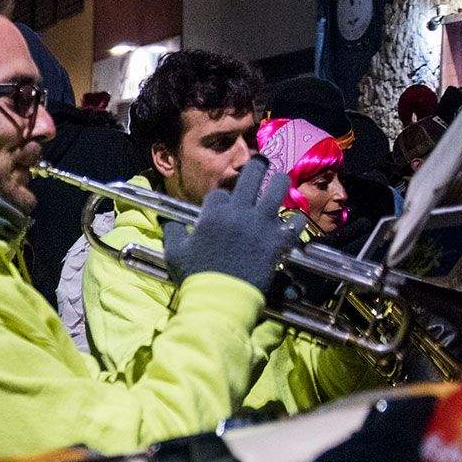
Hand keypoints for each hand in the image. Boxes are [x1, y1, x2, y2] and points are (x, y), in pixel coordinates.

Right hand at [163, 159, 300, 292]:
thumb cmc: (195, 276)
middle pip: (251, 176)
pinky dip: (295, 220)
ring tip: (281, 179)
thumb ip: (171, 232)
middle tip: (261, 161)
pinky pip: (294, 223)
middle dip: (256, 165)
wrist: (221, 300)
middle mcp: (240, 212)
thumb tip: (166, 221)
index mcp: (214, 213)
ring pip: (277, 189)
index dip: (219, 198)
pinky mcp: (278, 240)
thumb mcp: (174, 253)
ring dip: (280, 182)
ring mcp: (262, 224)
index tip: (221, 206)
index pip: (219, 193)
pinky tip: (295, 218)